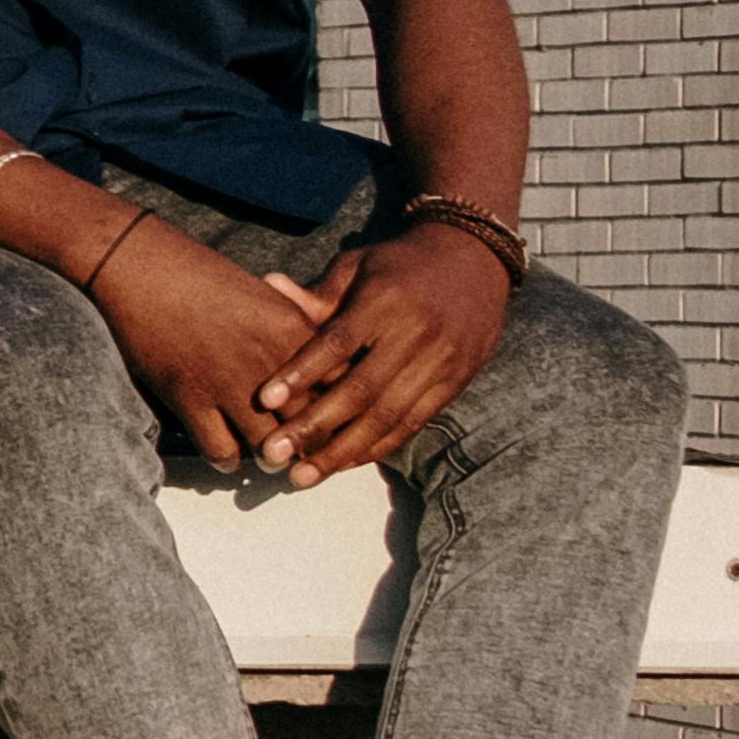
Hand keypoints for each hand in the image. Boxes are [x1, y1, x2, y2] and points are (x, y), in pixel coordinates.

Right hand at [89, 219, 341, 474]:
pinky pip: (221, 450)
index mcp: (295, 330)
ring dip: (271, 458)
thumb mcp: (264, 293)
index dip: (341, 411)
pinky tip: (226, 455)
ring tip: (269, 459)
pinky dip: (226, 460)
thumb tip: (320, 362)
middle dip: (311, 443)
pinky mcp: (189, 397)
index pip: (341, 387)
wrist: (139, 266)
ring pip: (270, 446)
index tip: (335, 422)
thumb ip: (297, 326)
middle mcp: (270, 361)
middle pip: (311, 423)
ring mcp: (229, 382)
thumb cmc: (199, 275)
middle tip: (305, 452)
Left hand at [251, 226, 512, 476]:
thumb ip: (316, 293)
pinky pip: (413, 423)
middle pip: (361, 390)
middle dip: (315, 427)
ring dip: (343, 450)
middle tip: (273, 454)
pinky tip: (343, 463)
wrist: (473, 262)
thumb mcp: (357, 267)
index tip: (264, 401)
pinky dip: (377, 446)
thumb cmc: (397, 266)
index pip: (337, 343)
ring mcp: (441, 363)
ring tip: (303, 476)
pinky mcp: (455, 383)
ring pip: (388, 416)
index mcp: (384, 301)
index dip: (301, 373)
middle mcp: (416, 335)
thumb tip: (268, 287)